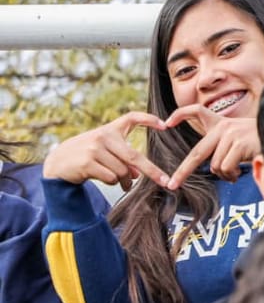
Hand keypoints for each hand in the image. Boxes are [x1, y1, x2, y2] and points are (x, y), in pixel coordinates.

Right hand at [43, 112, 169, 189]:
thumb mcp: (105, 151)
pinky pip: (110, 178)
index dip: (149, 119)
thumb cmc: (87, 155)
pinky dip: (112, 183)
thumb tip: (137, 175)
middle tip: (165, 182)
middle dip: (152, 171)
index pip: (132, 118)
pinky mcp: (87, 163)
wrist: (57, 162)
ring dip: (125, 182)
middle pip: (134, 156)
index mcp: (110, 129)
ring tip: (124, 184)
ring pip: (122, 171)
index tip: (165, 125)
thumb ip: (123, 159)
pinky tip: (103, 178)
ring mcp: (95, 149)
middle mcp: (103, 136)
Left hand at [164, 106, 259, 188]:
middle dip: (183, 171)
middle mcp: (224, 127)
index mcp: (222, 123)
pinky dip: (232, 175)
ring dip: (225, 175)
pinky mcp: (239, 144)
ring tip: (235, 173)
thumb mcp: (241, 139)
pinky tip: (239, 173)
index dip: (180, 115)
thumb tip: (213, 169)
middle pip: (197, 153)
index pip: (197, 111)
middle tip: (172, 184)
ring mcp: (231, 135)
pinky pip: (226, 168)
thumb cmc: (261, 141)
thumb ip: (224, 146)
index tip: (166, 123)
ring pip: (215, 166)